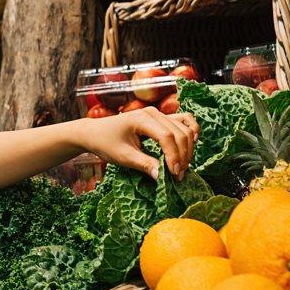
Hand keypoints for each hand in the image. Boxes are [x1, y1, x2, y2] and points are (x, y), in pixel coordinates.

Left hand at [80, 107, 198, 179]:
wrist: (95, 133)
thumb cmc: (106, 143)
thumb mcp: (123, 157)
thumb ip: (143, 164)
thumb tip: (161, 176)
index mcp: (141, 119)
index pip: (166, 136)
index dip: (174, 156)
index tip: (174, 174)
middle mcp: (153, 112)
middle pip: (179, 133)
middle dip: (182, 156)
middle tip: (178, 176)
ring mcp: (158, 113)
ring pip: (184, 128)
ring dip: (187, 148)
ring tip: (181, 167)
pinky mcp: (161, 118)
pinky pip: (183, 120)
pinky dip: (191, 130)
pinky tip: (193, 143)